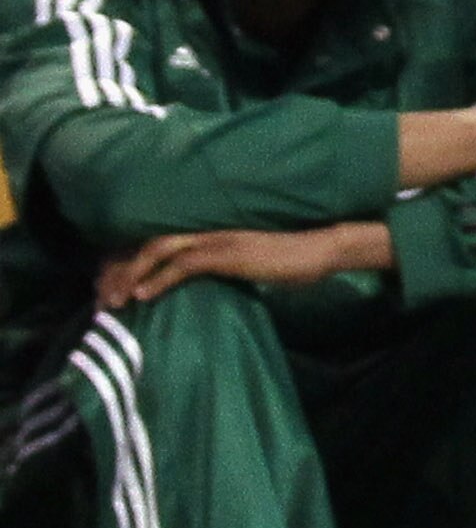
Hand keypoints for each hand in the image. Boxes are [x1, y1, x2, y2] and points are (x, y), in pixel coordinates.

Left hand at [99, 224, 391, 307]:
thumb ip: (223, 266)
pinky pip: (182, 265)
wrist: (322, 248)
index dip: (130, 260)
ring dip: (130, 275)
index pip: (158, 239)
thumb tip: (206, 283)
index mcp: (210, 229)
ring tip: (113, 300)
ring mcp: (216, 238)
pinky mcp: (227, 253)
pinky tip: (142, 296)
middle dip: (119, 269)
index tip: (112, 284)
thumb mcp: (249, 262)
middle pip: (148, 242)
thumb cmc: (294, 257)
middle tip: (103, 298)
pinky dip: (157, 280)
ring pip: (157, 250)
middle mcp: (206, 227)